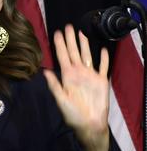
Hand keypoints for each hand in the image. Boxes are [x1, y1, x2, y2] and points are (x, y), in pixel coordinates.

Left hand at [44, 24, 108, 150]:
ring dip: (85, 45)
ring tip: (82, 32)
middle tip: (68, 26)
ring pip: (87, 56)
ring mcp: (90, 76)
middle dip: (71, 39)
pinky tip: (103, 49)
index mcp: (67, 76)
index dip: (59, 44)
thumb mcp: (61, 99)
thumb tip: (44, 71)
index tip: (56, 32)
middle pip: (74, 52)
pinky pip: (103, 67)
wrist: (89, 124)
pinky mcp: (101, 81)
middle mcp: (78, 72)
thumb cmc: (72, 114)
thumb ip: (54, 85)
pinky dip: (104, 59)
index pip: (62, 56)